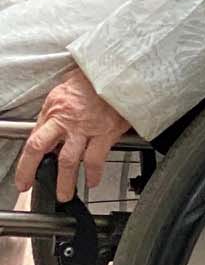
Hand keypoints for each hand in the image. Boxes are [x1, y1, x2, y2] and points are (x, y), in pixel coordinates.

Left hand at [16, 69, 130, 202]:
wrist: (122, 70)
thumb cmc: (97, 78)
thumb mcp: (67, 90)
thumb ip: (56, 112)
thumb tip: (47, 130)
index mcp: (55, 107)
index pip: (33, 138)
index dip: (25, 161)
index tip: (23, 176)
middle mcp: (67, 118)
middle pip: (40, 148)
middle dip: (30, 170)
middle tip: (28, 185)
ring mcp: (86, 127)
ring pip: (69, 160)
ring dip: (66, 181)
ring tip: (65, 194)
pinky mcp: (106, 132)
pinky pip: (96, 159)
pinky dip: (94, 173)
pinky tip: (93, 180)